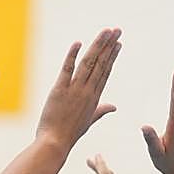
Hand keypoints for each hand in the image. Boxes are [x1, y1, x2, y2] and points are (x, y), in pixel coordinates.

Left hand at [35, 28, 121, 152]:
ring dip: (97, 45)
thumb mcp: (89, 121)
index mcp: (94, 97)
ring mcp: (74, 90)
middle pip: (101, 63)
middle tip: (116, 30)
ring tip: (105, 31)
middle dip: (109, 45)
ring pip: (88, 63)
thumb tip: (114, 106)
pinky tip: (78, 43)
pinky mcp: (59, 90)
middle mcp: (87, 91)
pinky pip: (67, 69)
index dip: (112, 56)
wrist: (55, 143)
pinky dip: (72, 55)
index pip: (105, 72)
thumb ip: (101, 110)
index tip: (118, 43)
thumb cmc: (70, 134)